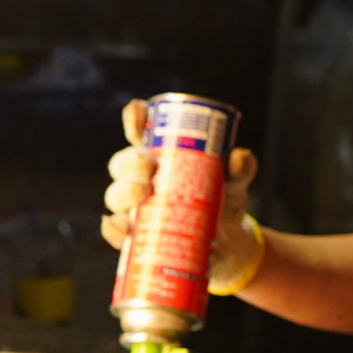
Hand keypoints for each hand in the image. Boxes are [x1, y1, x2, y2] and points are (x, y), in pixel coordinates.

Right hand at [100, 98, 262, 288]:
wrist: (228, 241)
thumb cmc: (225, 201)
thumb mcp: (235, 182)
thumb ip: (240, 168)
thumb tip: (238, 158)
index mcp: (161, 157)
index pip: (140, 134)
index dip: (134, 120)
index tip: (138, 111)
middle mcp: (142, 179)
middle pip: (124, 165)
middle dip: (131, 162)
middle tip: (149, 168)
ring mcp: (137, 208)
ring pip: (116, 195)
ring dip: (123, 192)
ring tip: (142, 193)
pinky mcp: (138, 236)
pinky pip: (116, 232)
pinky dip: (112, 228)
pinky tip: (117, 224)